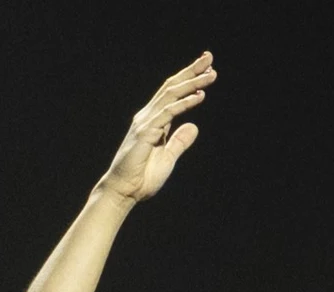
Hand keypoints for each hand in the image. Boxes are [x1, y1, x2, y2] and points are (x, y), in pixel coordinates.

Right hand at [96, 52, 215, 202]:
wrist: (123, 192)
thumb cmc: (142, 177)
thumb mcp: (168, 157)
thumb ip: (179, 141)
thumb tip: (194, 127)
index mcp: (153, 121)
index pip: (172, 94)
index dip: (188, 79)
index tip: (206, 69)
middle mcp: (148, 117)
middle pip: (172, 87)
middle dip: (191, 71)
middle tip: (210, 58)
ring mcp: (145, 123)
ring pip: (171, 95)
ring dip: (192, 83)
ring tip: (210, 75)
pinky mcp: (146, 133)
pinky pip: (168, 113)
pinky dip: (184, 103)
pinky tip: (199, 96)